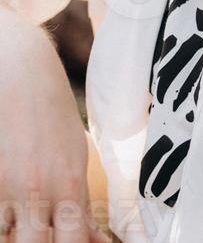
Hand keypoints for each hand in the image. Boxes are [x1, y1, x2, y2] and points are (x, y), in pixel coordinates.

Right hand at [0, 4, 108, 242]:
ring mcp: (8, 186)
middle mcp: (37, 189)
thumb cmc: (55, 116)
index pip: (73, 241)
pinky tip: (10, 221)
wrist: (24, 75)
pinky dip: (2, 225)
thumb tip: (93, 239)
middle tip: (46, 235)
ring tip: (27, 227)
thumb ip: (80, 203)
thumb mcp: (76, 156)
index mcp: (68, 183)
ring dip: (19, 236)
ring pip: (8, 239)